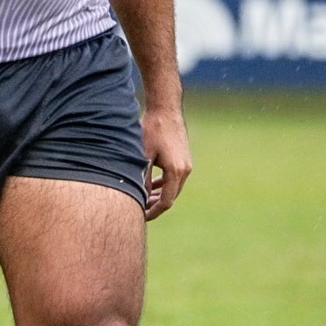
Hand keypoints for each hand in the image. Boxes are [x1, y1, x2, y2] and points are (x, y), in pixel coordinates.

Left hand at [141, 104, 190, 220]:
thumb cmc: (152, 129)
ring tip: (144, 201)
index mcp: (176, 171)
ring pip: (173, 187)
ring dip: (159, 195)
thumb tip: (139, 198)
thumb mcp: (143, 155)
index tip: (141, 216)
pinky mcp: (183, 158)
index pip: (166, 201)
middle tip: (139, 211)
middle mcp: (185, 169)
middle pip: (171, 196)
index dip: (153, 211)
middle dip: (155, 205)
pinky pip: (174, 178)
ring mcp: (186, 164)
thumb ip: (142, 178)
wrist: (166, 109)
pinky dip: (163, 184)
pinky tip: (151, 185)